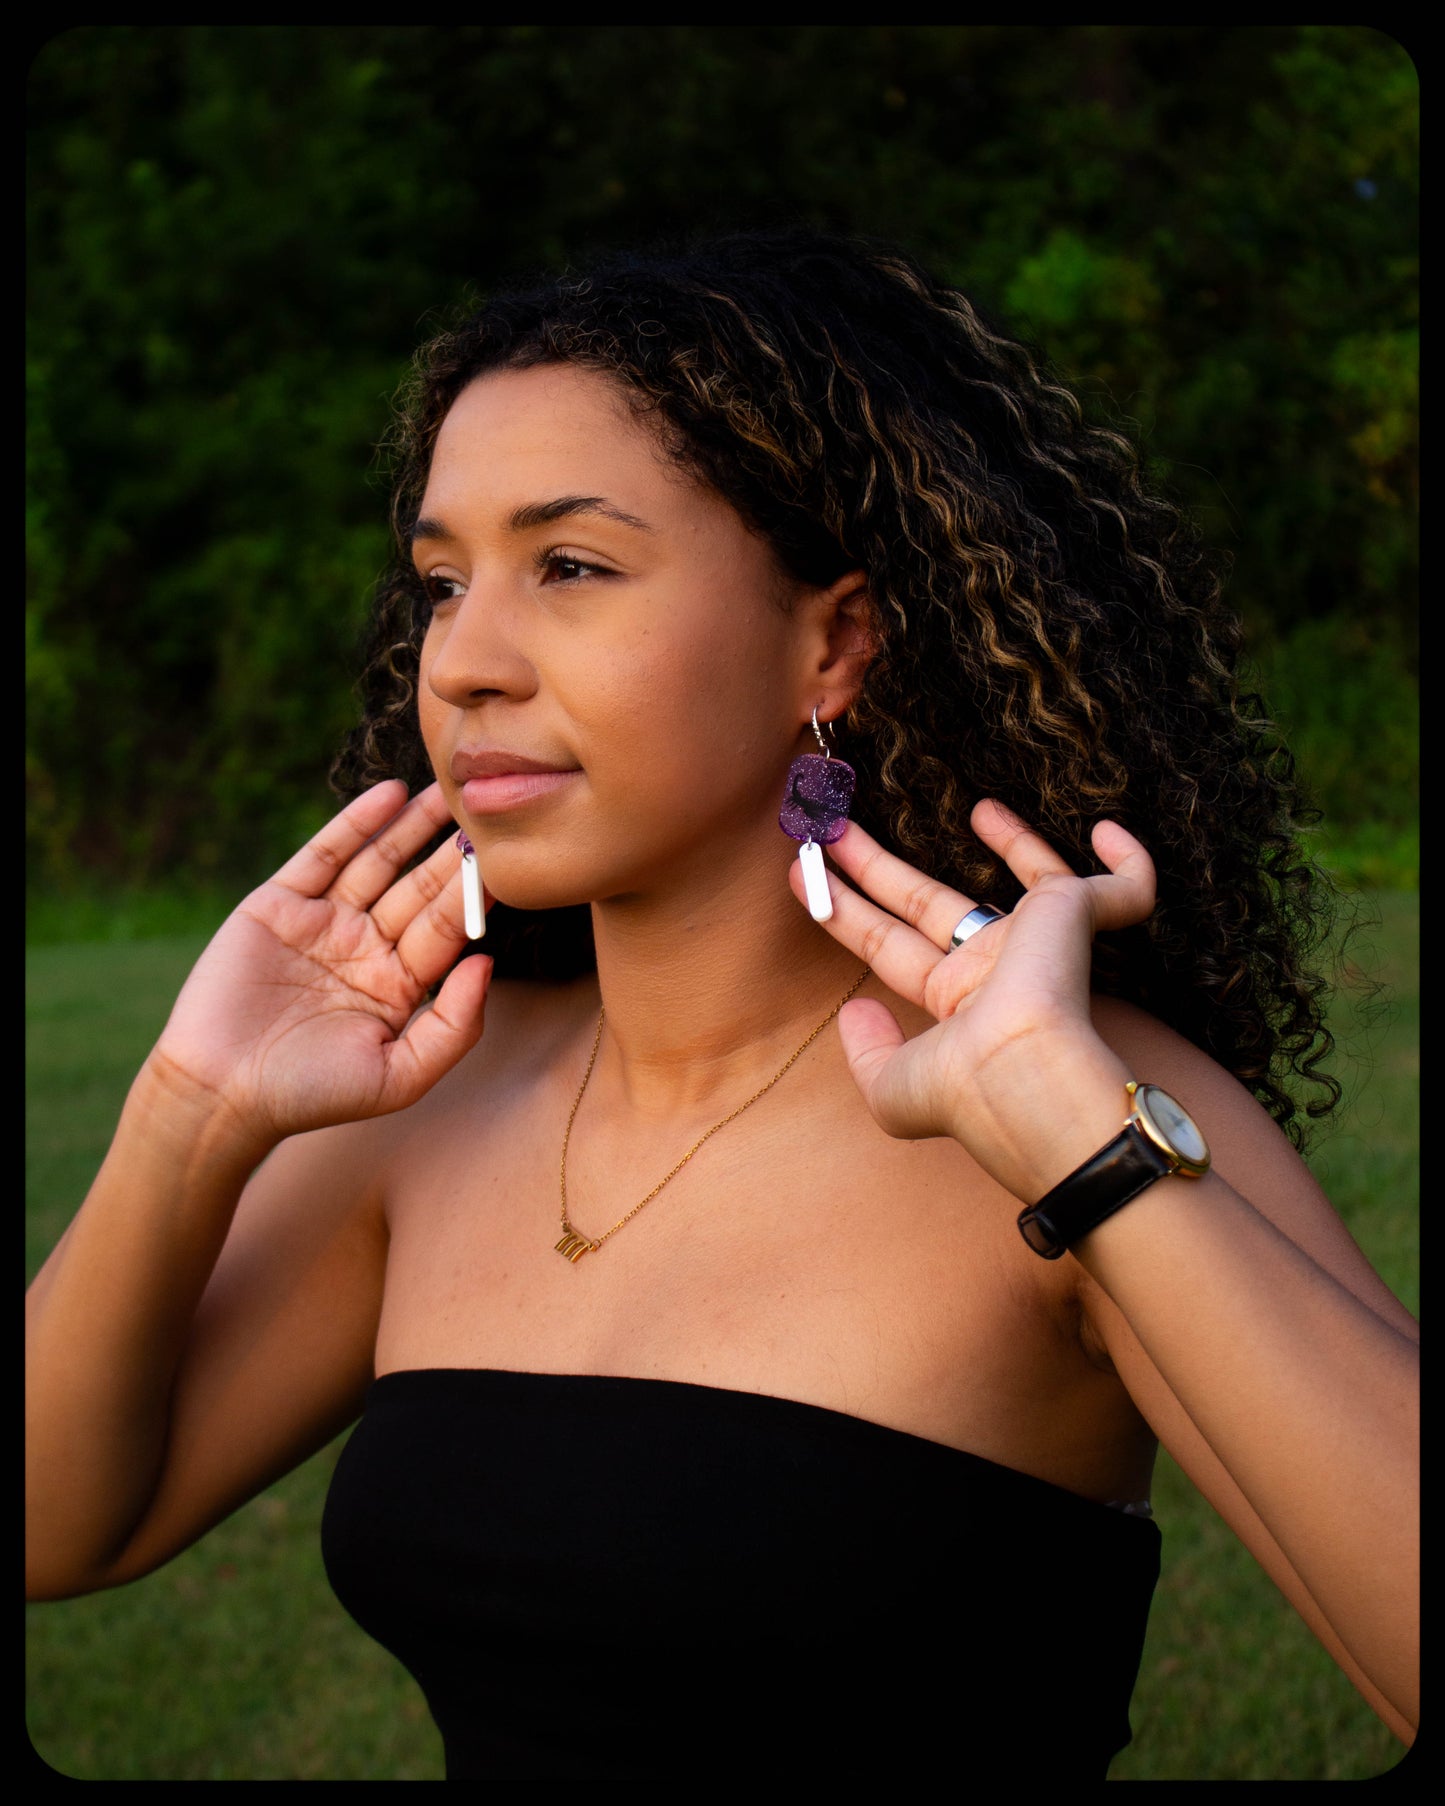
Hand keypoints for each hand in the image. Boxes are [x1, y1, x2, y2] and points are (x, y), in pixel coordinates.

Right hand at [147, 780, 490, 1144]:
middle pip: (418, 889)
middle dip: (451, 853)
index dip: (473, 897)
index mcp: (398, 985)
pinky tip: (392, 795)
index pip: (445, 930)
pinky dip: (357, 823)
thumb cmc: (312, 1095)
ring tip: (448, 790)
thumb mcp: (400, 1075)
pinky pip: (324, 854)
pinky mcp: (278, 904)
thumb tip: (488, 963)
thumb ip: (455, 1026)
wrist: (220, 1091)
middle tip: (487, 812)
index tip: (506, 862)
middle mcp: (365, 948)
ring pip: (378, 862)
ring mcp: (322, 922)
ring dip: (413, 826)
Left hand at [791, 800, 1155, 1201]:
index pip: (888, 945)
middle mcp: (995, 970)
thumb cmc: (961, 1092)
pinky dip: (1126, 862)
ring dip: (1008, 837)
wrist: (1021, 1077)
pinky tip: (1107, 832)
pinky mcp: (1079, 916)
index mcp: (953, 1005)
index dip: (845, 910)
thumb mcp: (890, 1090)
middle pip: (928, 901)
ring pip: (1032, 876)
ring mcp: (1039, 941)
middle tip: (831, 827)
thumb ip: (865, 1052)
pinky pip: (1123, 888)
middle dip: (877, 862)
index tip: (803, 874)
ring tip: (974, 804)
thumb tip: (852, 1010)